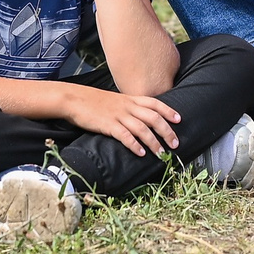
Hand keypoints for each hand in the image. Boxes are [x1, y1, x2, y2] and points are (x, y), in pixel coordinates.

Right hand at [64, 84, 180, 155]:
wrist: (74, 99)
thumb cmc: (94, 101)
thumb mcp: (115, 100)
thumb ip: (128, 106)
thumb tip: (141, 117)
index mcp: (130, 99)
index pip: (155, 103)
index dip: (168, 111)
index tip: (179, 120)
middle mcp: (127, 106)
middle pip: (153, 118)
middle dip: (167, 131)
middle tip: (175, 144)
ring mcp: (118, 115)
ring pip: (142, 129)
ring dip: (153, 142)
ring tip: (161, 153)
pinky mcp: (108, 125)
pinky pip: (125, 136)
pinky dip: (135, 145)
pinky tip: (141, 153)